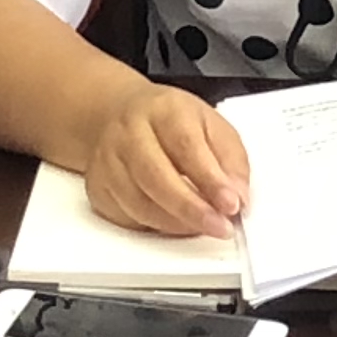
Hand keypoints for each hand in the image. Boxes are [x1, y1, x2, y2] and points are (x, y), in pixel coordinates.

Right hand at [80, 81, 247, 238]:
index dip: (210, 179)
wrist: (121, 113)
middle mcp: (130, 132)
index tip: (231, 204)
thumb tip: (238, 196)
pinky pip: (126, 216)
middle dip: (192, 209)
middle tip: (220, 227)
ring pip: (139, 203)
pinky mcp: (98, 187)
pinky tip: (176, 223)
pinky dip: (155, 226)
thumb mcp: (211, 125)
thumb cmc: (171, 120)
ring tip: (203, 227)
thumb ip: (230, 160)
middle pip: (156, 177)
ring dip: (176, 223)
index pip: (186, 145)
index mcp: (164, 109)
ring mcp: (108, 160)